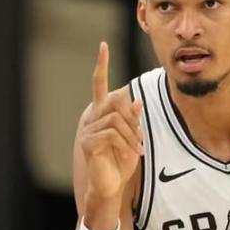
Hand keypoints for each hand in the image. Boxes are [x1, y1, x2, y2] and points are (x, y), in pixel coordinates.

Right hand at [79, 42, 142, 201]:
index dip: (101, 65)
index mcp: (101, 111)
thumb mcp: (133, 136)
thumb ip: (133, 119)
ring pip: (116, 120)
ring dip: (132, 135)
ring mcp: (87, 128)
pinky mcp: (87, 141)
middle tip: (142, 140)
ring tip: (138, 150)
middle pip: (116, 103)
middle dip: (133, 120)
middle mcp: (91, 116)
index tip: (103, 46)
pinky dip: (126, 143)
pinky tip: (131, 154)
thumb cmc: (121, 160)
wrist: (111, 184)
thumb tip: (137, 101)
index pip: (99, 83)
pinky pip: (112, 133)